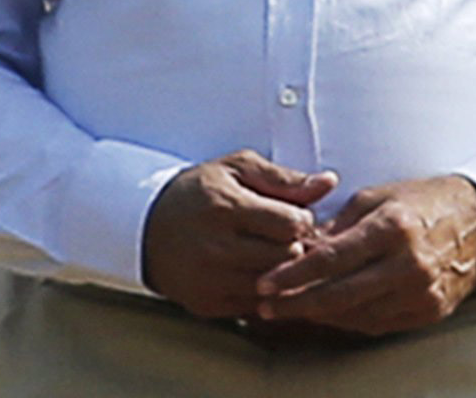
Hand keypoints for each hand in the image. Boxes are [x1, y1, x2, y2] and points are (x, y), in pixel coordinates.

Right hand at [142, 151, 335, 319]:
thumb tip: (329, 182)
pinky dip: (266, 292)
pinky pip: (256, 306)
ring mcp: (209, 281)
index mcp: (225, 209)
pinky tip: (261, 273)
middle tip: (291, 238)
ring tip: (276, 253)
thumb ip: (285, 178)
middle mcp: (215, 249)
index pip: (290, 224)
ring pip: (274, 285)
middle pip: (285, 256)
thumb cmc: (200, 192)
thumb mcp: (238, 169)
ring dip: (284, 271)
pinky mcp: (206, 305)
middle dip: (297, 246)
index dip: (301, 219)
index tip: (294, 215)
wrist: (146, 227)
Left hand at [252, 174, 475, 336]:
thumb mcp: (380, 197)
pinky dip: (347, 319)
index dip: (292, 275)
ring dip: (317, 315)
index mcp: (393, 227)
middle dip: (296, 303)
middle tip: (266, 306)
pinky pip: (376, 323)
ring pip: (354, 315)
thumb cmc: (425, 202)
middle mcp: (409, 263)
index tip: (264, 283)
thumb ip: (338, 225)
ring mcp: (420, 292)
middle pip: (338, 295)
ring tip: (290, 309)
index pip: (331, 259)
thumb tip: (299, 250)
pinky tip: (328, 313)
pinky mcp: (428, 311)